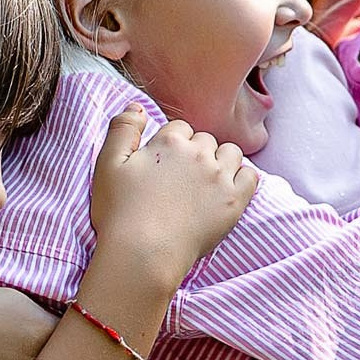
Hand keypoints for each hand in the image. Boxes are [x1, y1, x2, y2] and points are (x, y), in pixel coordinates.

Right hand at [86, 109, 256, 286]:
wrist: (143, 254)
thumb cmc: (120, 212)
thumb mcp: (108, 165)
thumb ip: (123, 129)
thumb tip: (137, 105)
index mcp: (170, 141)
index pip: (179, 128)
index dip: (171, 145)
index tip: (163, 166)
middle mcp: (199, 153)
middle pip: (205, 140)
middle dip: (195, 153)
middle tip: (181, 179)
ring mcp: (220, 177)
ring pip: (231, 153)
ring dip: (220, 161)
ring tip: (204, 183)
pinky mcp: (235, 201)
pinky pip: (251, 176)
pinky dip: (242, 178)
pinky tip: (226, 190)